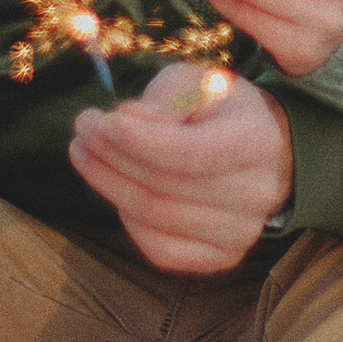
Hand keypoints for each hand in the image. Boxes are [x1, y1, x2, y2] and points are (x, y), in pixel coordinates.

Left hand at [66, 68, 294, 274]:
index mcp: (259, 142)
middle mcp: (258, 194)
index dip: (139, 141)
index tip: (101, 121)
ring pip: (155, 217)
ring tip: (85, 153)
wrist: (258, 154)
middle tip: (83, 130)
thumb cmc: (217, 110)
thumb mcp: (193, 84)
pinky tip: (119, 190)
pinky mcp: (221, 257)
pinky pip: (160, 249)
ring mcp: (242, 232)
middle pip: (164, 187)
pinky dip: (129, 221)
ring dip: (109, 184)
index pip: (192, 153)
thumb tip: (123, 124)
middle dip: (111, 157)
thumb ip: (160, 101)